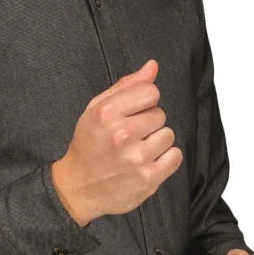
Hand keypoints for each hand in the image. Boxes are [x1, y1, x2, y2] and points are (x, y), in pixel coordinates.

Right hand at [51, 58, 182, 225]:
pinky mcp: (148, 178)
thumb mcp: (96, 109)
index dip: (143, 102)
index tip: (132, 114)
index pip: (150, 91)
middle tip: (130, 136)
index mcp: (106, 113)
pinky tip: (147, 162)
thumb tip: (152, 66)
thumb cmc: (88, 145)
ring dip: (156, 142)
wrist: (78, 188)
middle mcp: (121, 134)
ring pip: (168, 135)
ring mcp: (136, 158)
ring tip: (137, 150)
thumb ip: (126, 86)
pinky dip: (165, 159)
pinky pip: (175, 156)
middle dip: (148, 123)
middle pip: (160, 114)